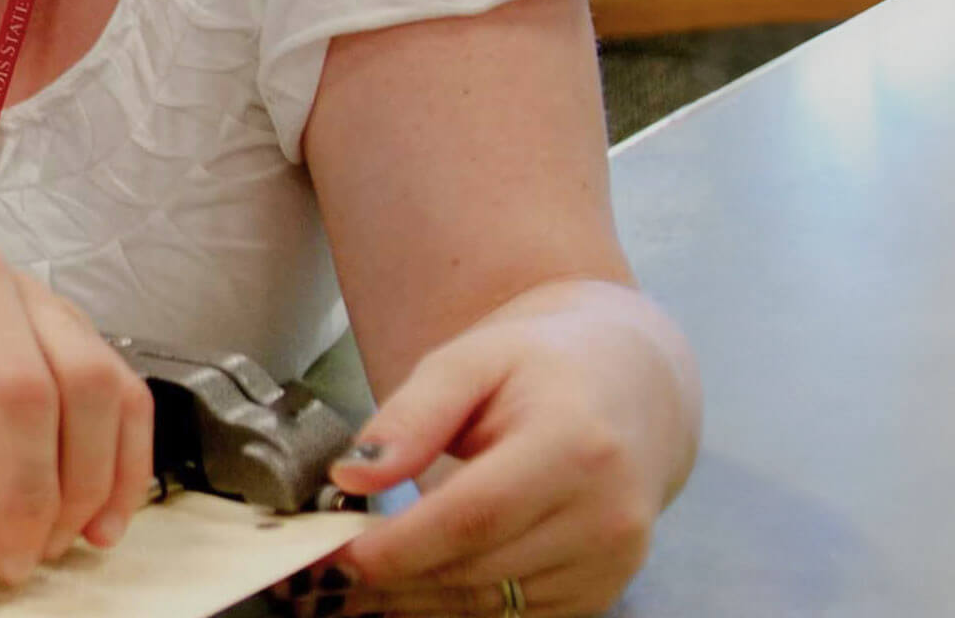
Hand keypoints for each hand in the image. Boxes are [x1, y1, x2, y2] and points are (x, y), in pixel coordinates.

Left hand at [0, 232, 149, 610]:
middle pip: (26, 398)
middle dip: (26, 500)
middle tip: (13, 567)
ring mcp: (32, 294)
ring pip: (90, 388)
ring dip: (85, 482)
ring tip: (56, 547)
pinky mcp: (72, 316)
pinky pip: (124, 385)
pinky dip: (128, 457)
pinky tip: (105, 515)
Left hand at [318, 281, 694, 615]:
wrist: (630, 390)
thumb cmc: (540, 368)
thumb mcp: (470, 362)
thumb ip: (412, 416)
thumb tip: (352, 474)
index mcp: (576, 447)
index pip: (473, 517)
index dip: (398, 547)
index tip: (334, 554)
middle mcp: (607, 515)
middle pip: (476, 569)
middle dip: (392, 578)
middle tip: (324, 574)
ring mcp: (611, 563)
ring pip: (490, 605)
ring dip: (414, 602)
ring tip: (351, 586)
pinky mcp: (601, 592)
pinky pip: (513, 617)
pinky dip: (455, 609)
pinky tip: (409, 590)